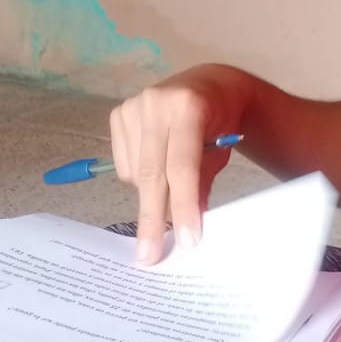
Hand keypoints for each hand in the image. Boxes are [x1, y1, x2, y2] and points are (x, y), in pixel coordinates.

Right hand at [109, 65, 249, 264]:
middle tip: (150, 256)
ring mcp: (134, 106)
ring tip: (169, 181)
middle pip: (151, 173)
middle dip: (152, 218)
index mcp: (189, 108)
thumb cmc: (219, 123)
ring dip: (150, 193)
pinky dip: (137, 176)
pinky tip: (154, 162)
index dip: (183, 205)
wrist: (209, 84)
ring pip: (134, 173)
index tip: (186, 241)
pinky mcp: (119, 113)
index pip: (182, 166)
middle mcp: (156, 103)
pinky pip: (123, 164)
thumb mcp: (221, 153)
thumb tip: (185, 231)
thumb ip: (202, 187)